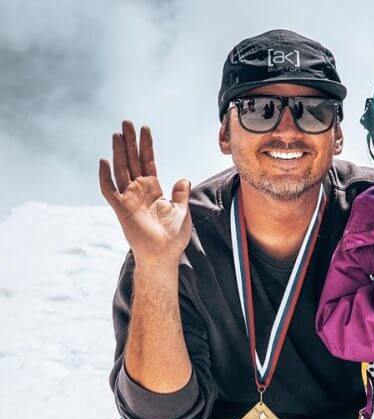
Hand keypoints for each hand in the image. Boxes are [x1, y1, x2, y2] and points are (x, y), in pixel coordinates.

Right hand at [99, 120, 191, 267]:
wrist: (164, 254)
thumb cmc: (173, 237)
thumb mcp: (182, 211)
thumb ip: (181, 194)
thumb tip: (183, 179)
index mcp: (153, 190)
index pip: (147, 162)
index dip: (146, 146)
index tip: (144, 129)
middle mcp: (139, 191)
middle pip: (132, 161)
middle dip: (129, 142)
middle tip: (126, 122)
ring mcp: (129, 198)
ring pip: (121, 170)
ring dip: (118, 152)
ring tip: (117, 134)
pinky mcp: (120, 209)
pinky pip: (109, 190)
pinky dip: (105, 177)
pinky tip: (104, 161)